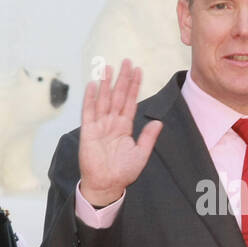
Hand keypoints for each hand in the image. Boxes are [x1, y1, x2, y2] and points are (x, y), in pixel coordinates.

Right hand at [78, 58, 161, 206]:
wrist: (106, 184)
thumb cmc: (122, 172)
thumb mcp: (141, 154)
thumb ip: (148, 137)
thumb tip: (159, 122)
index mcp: (125, 127)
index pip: (130, 102)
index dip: (134, 86)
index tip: (138, 70)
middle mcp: (112, 123)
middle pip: (117, 96)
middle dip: (122, 79)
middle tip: (126, 61)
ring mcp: (100, 125)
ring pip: (103, 100)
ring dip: (106, 83)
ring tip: (108, 67)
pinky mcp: (88, 131)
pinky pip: (89, 111)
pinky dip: (91, 98)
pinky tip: (93, 85)